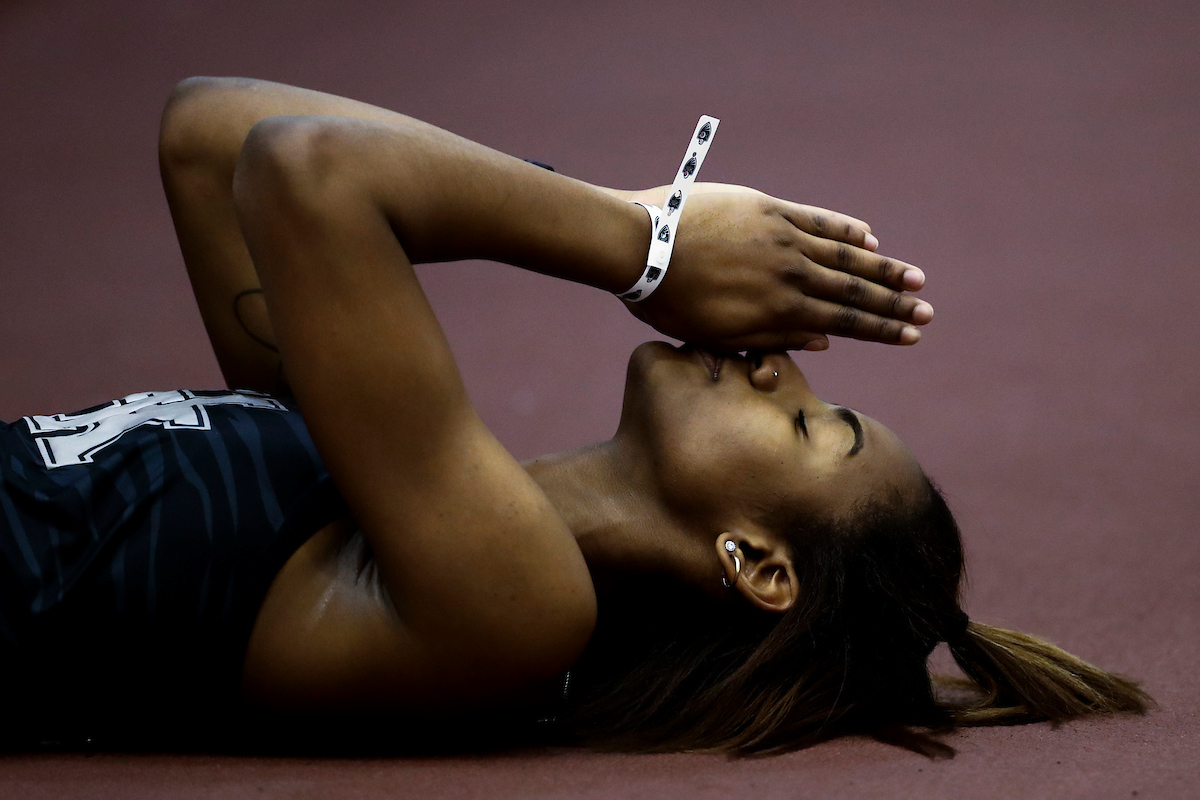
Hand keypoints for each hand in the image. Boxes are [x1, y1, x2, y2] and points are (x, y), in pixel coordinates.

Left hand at [623, 189, 931, 351]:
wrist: (641, 245)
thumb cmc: (667, 300)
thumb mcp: (716, 335)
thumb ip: (771, 339)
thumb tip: (822, 341)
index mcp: (777, 312)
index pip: (842, 324)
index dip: (880, 330)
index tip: (910, 336)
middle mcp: (790, 276)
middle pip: (854, 292)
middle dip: (894, 304)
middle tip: (928, 313)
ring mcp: (783, 239)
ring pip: (844, 256)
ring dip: (883, 268)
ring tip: (915, 279)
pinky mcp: (769, 209)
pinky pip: (817, 220)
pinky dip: (846, 230)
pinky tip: (870, 238)